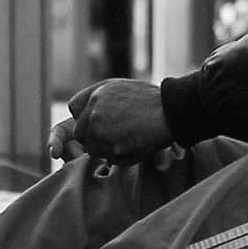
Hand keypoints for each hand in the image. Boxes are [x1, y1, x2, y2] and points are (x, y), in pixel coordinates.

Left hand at [52, 79, 170, 164]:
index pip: (75, 108)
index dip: (84, 117)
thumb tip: (86, 113)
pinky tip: (138, 145)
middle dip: (95, 138)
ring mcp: (100, 129)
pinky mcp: (111, 146)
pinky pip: (110, 159)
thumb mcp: (124, 90)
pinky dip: (123, 156)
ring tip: (131, 139)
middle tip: (117, 137)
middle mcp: (94, 110)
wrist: (172, 112)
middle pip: (80, 133)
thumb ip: (102, 99)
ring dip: (109, 149)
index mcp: (97, 93)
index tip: (95, 122)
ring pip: (94, 149)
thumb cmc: (154, 101)